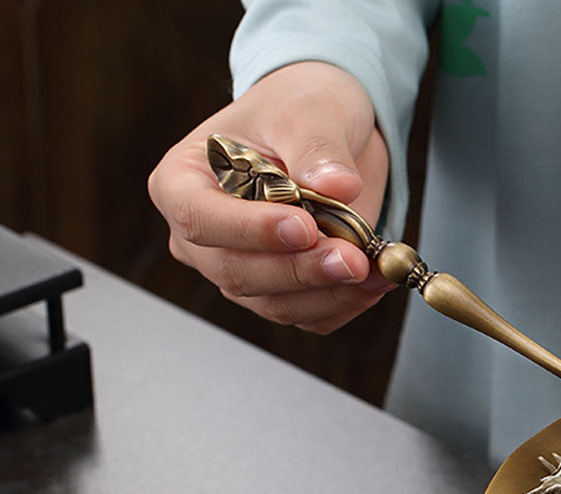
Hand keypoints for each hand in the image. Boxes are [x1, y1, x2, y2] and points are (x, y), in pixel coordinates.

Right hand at [148, 61, 395, 332]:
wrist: (329, 131)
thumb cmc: (298, 110)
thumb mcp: (308, 110)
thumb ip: (318, 149)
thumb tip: (336, 187)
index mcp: (184, 182)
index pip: (199, 219)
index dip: (250, 231)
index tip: (303, 227)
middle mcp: (205, 238)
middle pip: (238, 273)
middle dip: (300, 270)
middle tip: (352, 258)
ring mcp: (243, 272)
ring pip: (277, 304)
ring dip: (330, 292)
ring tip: (375, 266)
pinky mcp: (284, 294)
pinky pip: (311, 317)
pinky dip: (346, 302)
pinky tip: (376, 279)